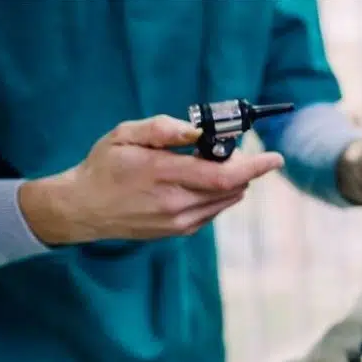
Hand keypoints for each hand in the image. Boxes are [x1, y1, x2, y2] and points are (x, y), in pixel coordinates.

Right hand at [19, 115, 284, 244]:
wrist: (84, 209)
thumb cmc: (104, 165)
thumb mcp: (125, 135)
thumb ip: (163, 130)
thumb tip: (199, 131)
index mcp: (161, 175)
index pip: (222, 175)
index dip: (254, 167)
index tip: (276, 158)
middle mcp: (175, 203)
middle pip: (231, 188)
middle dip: (244, 168)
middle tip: (235, 150)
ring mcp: (179, 222)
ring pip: (226, 200)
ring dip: (232, 181)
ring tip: (212, 164)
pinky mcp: (181, 232)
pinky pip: (214, 211)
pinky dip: (218, 194)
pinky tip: (201, 182)